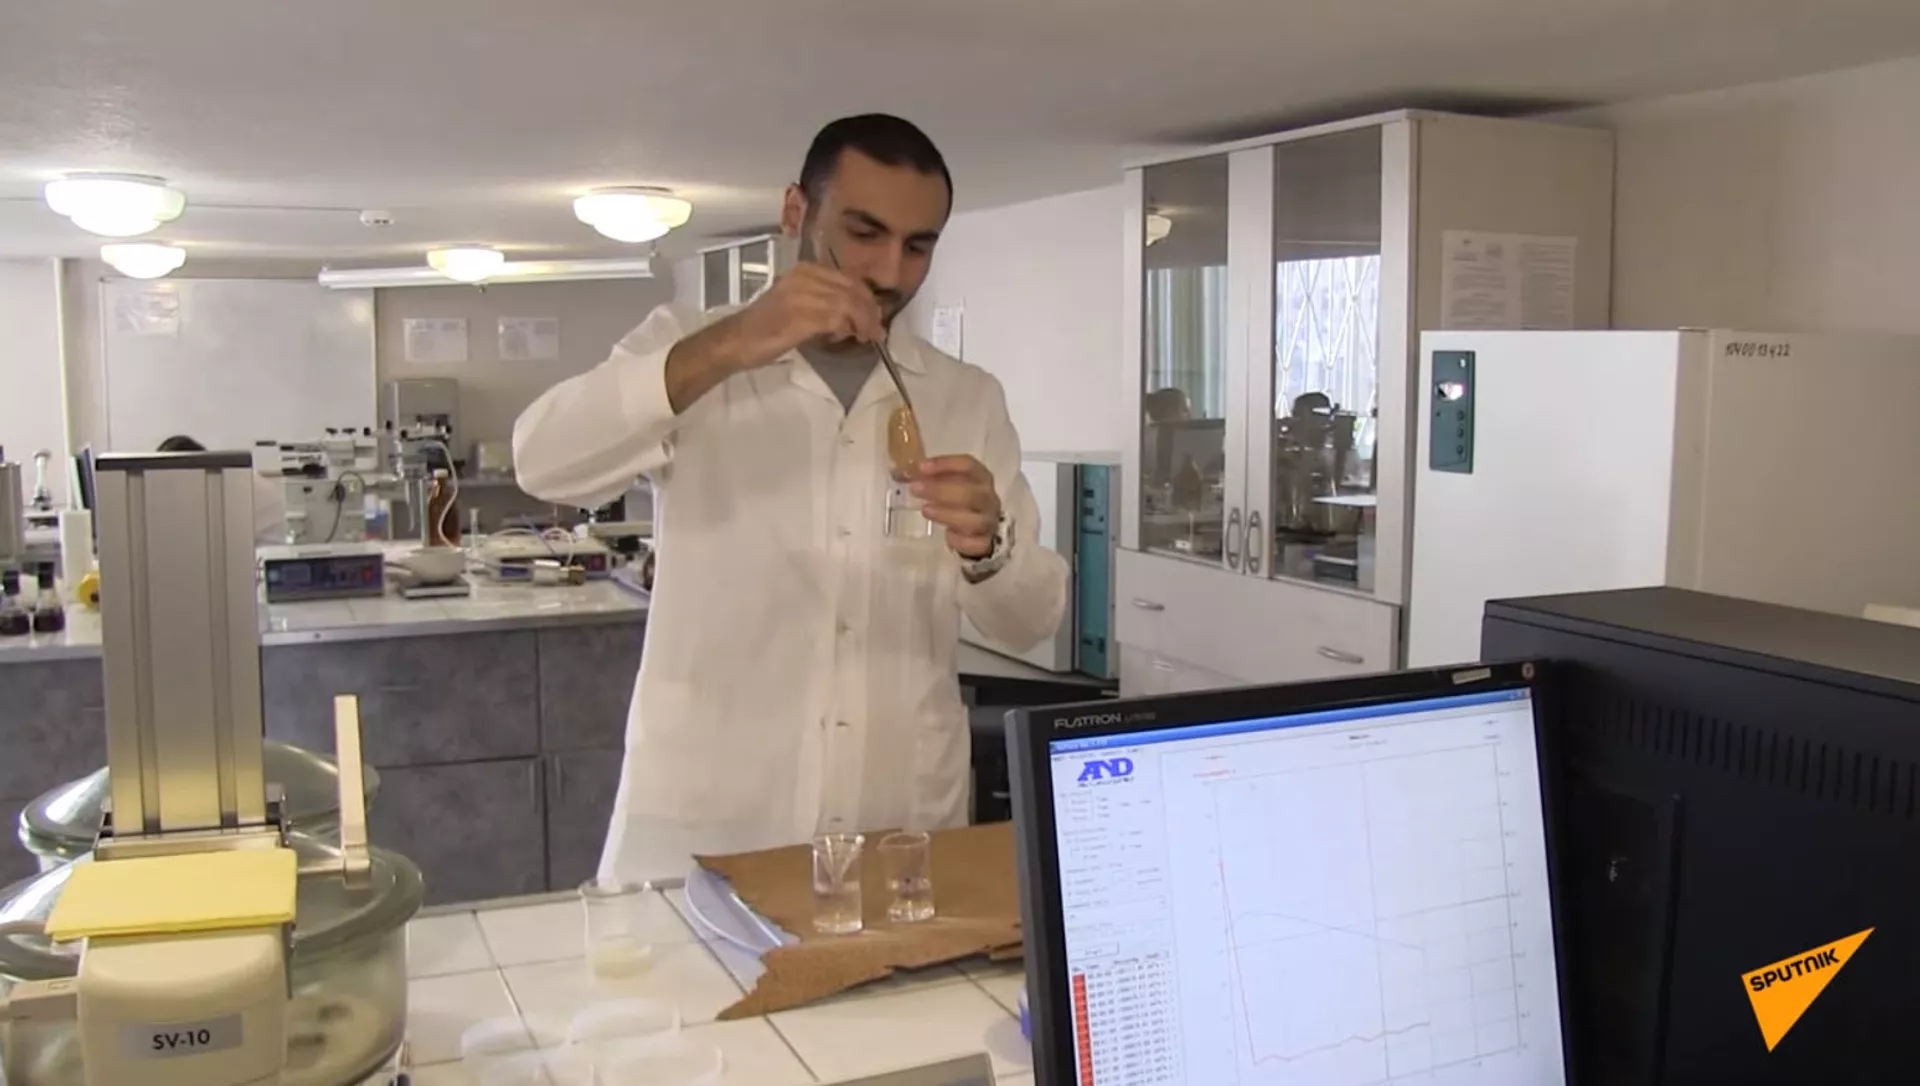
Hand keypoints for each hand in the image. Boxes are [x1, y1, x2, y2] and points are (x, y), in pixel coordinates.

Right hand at [725, 263, 885, 368]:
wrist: (737, 340)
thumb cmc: (766, 326)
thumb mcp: (798, 302)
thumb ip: (825, 301)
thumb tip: (856, 314)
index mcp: (805, 270)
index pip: (849, 279)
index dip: (867, 298)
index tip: (874, 317)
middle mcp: (805, 276)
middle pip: (853, 289)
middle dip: (870, 311)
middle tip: (876, 331)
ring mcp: (803, 294)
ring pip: (849, 303)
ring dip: (863, 322)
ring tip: (866, 337)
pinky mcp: (802, 316)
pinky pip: (837, 319)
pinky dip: (848, 329)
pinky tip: (847, 338)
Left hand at [911, 456, 1000, 558]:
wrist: (980, 529)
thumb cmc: (961, 500)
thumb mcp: (950, 484)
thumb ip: (933, 478)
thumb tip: (907, 472)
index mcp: (982, 478)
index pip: (968, 465)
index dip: (945, 464)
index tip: (921, 467)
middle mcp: (989, 498)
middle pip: (970, 493)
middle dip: (940, 490)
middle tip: (916, 489)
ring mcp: (989, 522)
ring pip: (974, 520)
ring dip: (947, 514)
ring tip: (925, 509)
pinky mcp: (985, 542)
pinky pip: (974, 543)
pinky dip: (959, 540)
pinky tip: (946, 536)